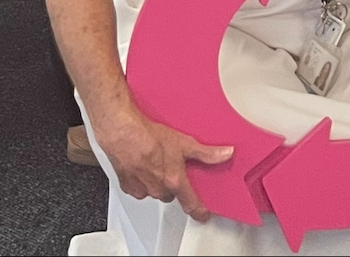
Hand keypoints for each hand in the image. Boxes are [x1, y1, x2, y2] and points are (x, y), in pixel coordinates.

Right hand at [93, 108, 234, 221]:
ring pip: (155, 191)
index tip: (203, 215)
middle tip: (172, 167)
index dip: (199, 211)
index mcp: (174, 181)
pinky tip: (143, 163)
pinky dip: (142, 179)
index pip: (191, 203)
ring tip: (156, 161)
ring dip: (157, 181)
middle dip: (174, 183)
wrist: (124, 134)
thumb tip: (225, 154)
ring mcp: (143, 189)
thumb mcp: (185, 143)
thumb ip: (206, 153)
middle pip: (172, 194)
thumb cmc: (150, 138)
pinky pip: (140, 188)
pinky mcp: (128, 187)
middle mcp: (158, 189)